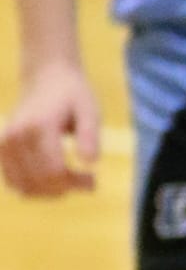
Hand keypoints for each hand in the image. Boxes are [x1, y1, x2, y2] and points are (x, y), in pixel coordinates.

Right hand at [2, 60, 98, 196]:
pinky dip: (34, 188)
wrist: (47, 78)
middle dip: (66, 187)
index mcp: (39, 126)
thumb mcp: (89, 109)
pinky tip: (52, 179)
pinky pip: (14, 182)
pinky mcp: (2, 149)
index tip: (93, 178)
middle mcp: (16, 135)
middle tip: (87, 180)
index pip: (54, 172)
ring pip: (26, 187)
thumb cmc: (72, 96)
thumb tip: (90, 162)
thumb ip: (90, 134)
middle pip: (41, 182)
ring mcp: (5, 143)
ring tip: (69, 179)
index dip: (75, 182)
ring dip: (50, 192)